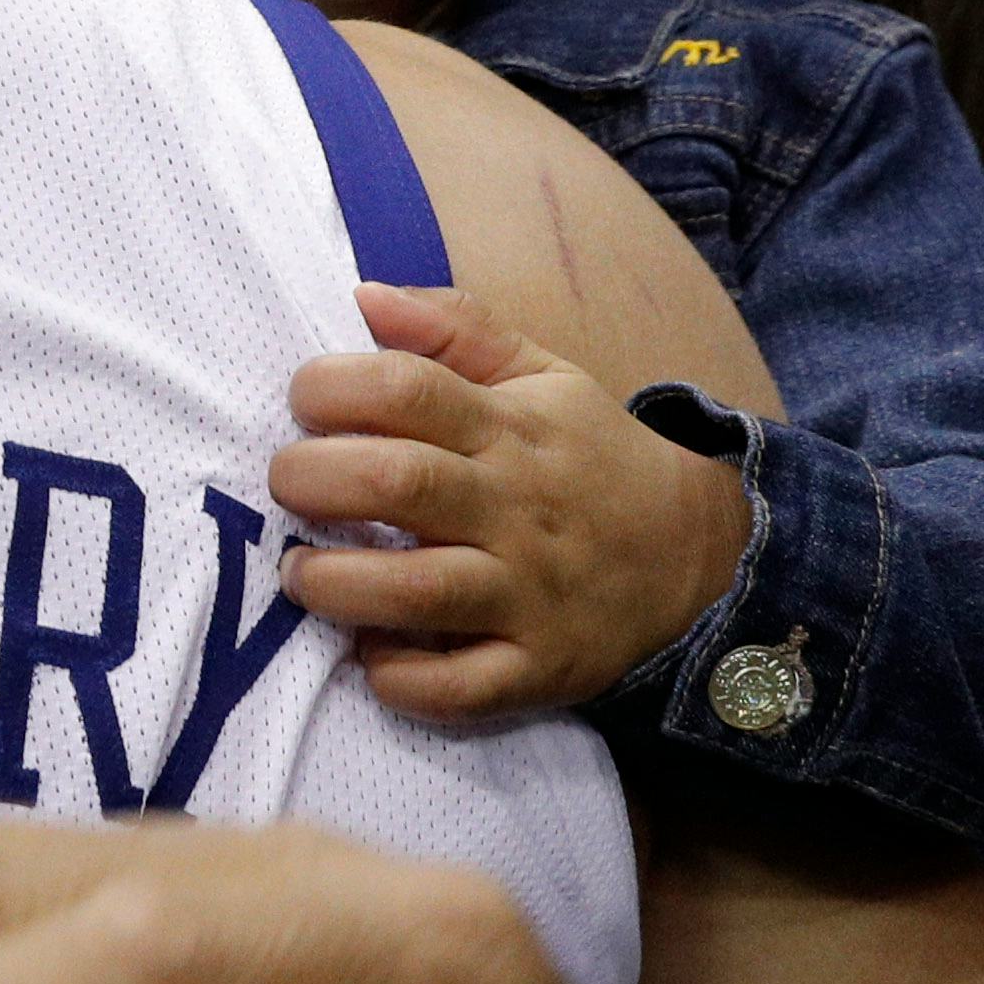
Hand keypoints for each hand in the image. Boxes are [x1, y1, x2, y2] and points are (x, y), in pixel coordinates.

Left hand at [269, 281, 752, 718]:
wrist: (697, 557)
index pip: (405, 390)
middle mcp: (514, 510)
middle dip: (311, 480)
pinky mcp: (538, 668)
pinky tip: (368, 653)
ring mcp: (528, 594)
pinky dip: (400, 678)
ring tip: (300, 571)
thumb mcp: (542, 376)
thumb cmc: (588, 459)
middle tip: (285, 485)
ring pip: (415, 592)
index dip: (330, 388)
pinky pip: (459, 688)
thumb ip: (456, 329)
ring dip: (335, 584)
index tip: (304, 401)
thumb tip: (365, 295)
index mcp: (508, 429)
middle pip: (397, 483)